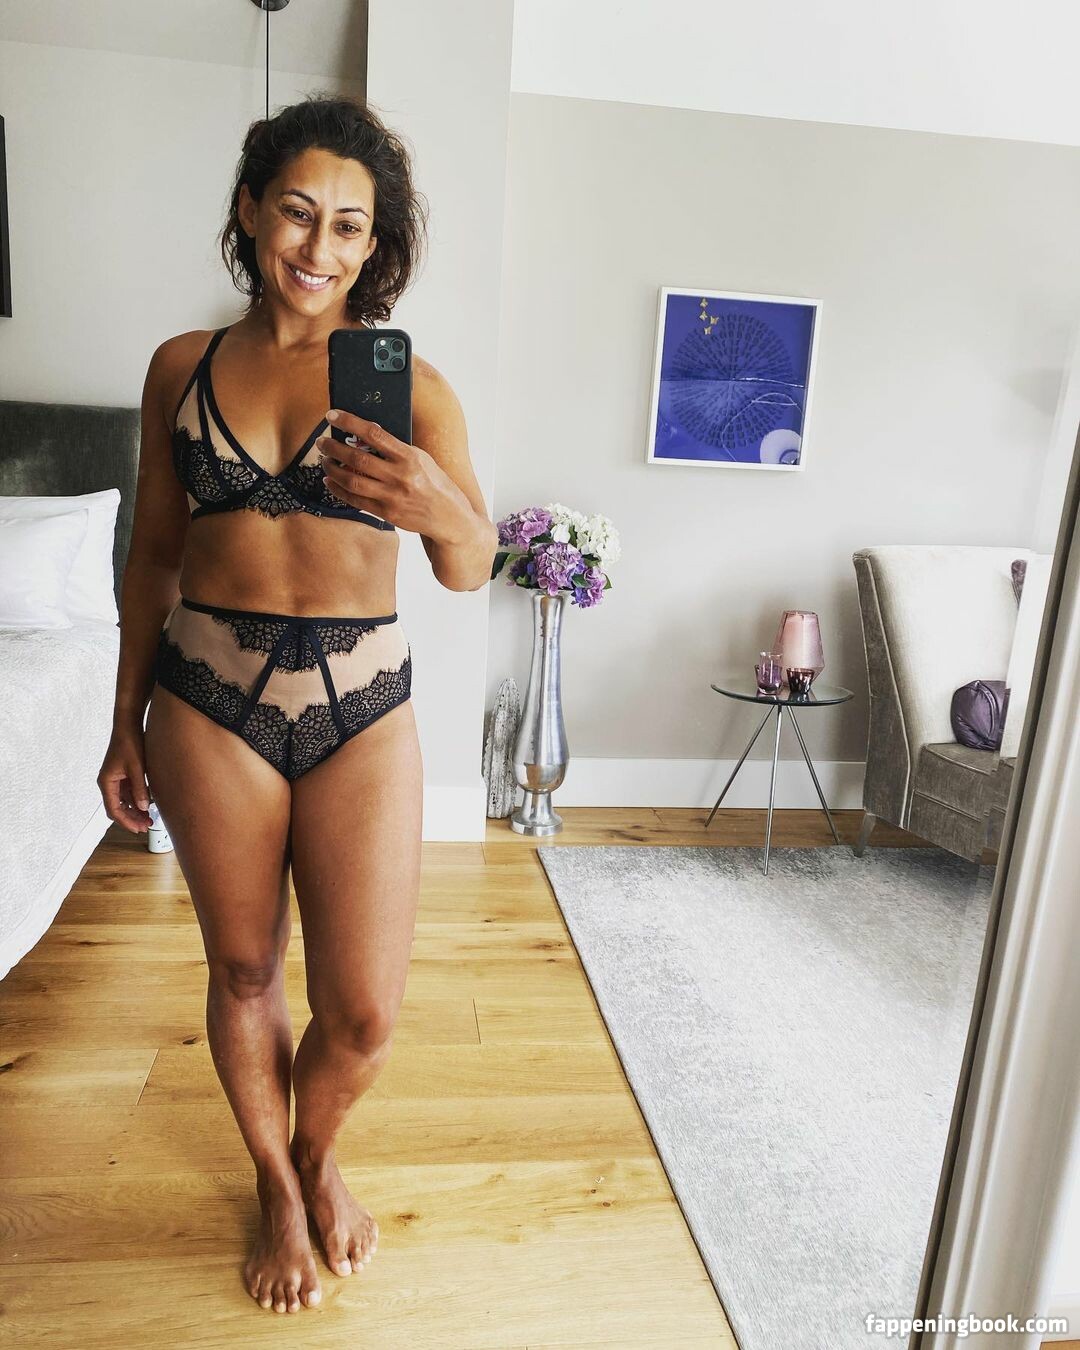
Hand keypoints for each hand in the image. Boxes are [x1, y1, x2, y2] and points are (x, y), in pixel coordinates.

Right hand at [97, 728, 153, 834]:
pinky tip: (149, 805)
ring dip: (135, 810)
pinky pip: (128, 793)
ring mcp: (115, 779)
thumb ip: (140, 788)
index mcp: (106, 782)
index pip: (114, 809)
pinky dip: (137, 800)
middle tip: (147, 826)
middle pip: (118, 808)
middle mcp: (108, 783)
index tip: (138, 829)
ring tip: (149, 819)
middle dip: (131, 818)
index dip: (126, 821)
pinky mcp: (123, 775)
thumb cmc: (129, 743)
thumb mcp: (137, 768)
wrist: (128, 725)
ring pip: (124, 802)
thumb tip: (144, 807)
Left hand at [316, 409, 471, 540]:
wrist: (450, 517)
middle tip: (321, 442)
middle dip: (334, 448)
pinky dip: (338, 489)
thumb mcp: (422, 459)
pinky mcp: (387, 513)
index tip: (333, 415)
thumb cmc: (436, 483)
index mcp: (410, 457)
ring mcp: (392, 496)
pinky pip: (355, 500)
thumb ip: (397, 450)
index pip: (374, 433)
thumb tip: (367, 436)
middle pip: (357, 458)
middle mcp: (401, 476)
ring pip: (352, 480)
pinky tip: (330, 481)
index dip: (349, 422)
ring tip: (324, 461)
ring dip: (332, 469)